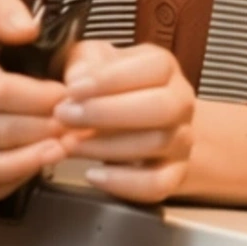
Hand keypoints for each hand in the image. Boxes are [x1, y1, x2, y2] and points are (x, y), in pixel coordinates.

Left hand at [55, 40, 196, 203]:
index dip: (112, 78)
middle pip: (161, 106)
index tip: (72, 89)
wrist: (140, 124)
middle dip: (107, 112)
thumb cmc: (110, 86)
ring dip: (106, 146)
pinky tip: (92, 174)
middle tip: (65, 116)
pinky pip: (158, 184)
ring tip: (68, 144)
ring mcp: (181, 140)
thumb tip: (76, 79)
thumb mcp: (94, 61)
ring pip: (157, 143)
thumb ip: (84, 62)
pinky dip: (124, 182)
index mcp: (165, 68)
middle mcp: (180, 102)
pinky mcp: (174, 174)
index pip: (154, 66)